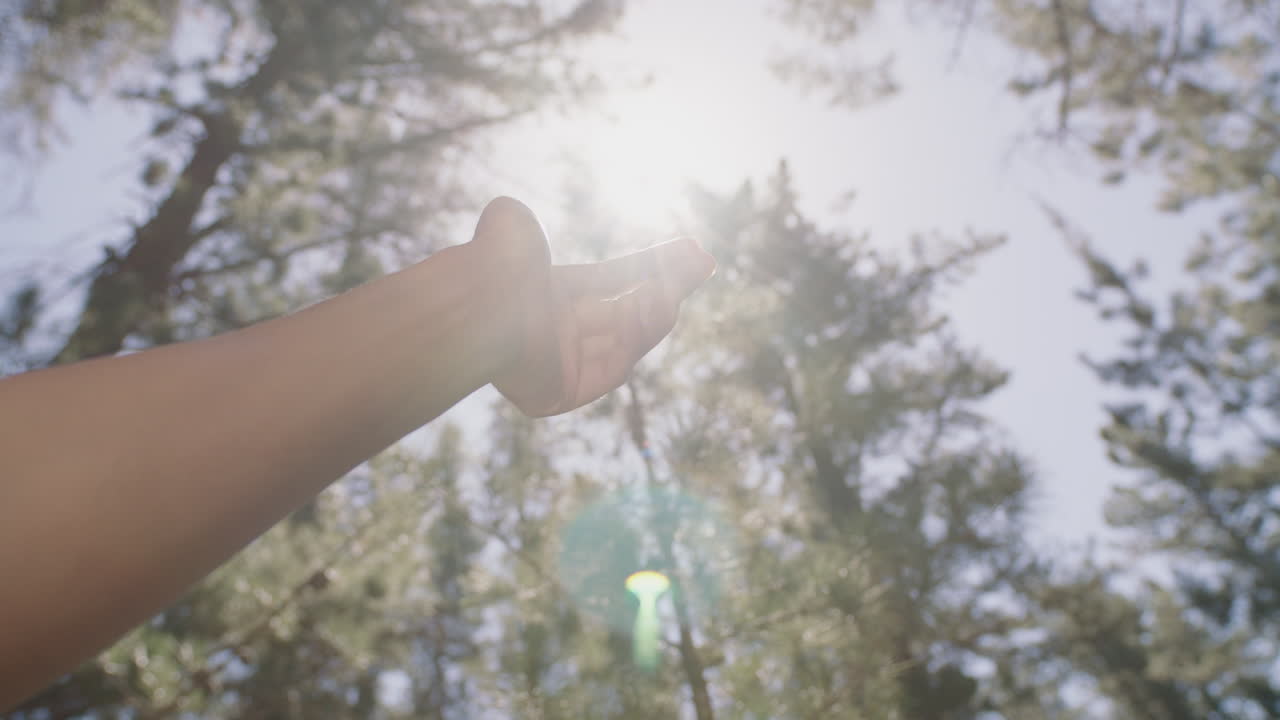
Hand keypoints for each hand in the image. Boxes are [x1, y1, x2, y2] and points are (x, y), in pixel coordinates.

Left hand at [467, 197, 715, 416]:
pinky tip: (661, 303)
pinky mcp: (560, 394)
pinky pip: (614, 366)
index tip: (689, 249)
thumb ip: (516, 222)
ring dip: (660, 307)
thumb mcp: (510, 230)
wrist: (478, 301)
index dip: (646, 267)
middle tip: (704, 260)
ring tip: (686, 277)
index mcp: (546, 294)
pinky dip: (641, 335)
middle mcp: (555, 331)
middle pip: (625, 310)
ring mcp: (560, 364)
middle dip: (667, 284)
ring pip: (625, 338)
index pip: (608, 281)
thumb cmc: (491, 265)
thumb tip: (508, 212)